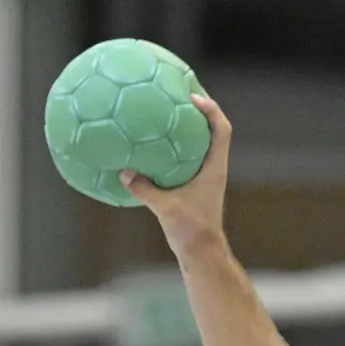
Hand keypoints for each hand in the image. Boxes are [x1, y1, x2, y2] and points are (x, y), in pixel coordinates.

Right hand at [121, 93, 231, 258]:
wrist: (201, 252)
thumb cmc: (191, 232)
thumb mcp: (166, 209)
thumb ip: (145, 189)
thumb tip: (123, 172)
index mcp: (214, 169)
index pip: (221, 130)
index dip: (212, 109)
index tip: (194, 96)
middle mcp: (212, 168)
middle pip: (212, 130)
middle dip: (199, 110)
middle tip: (178, 93)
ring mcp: (204, 177)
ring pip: (199, 144)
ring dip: (186, 128)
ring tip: (164, 112)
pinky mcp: (194, 186)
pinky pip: (183, 159)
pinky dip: (170, 149)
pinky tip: (148, 147)